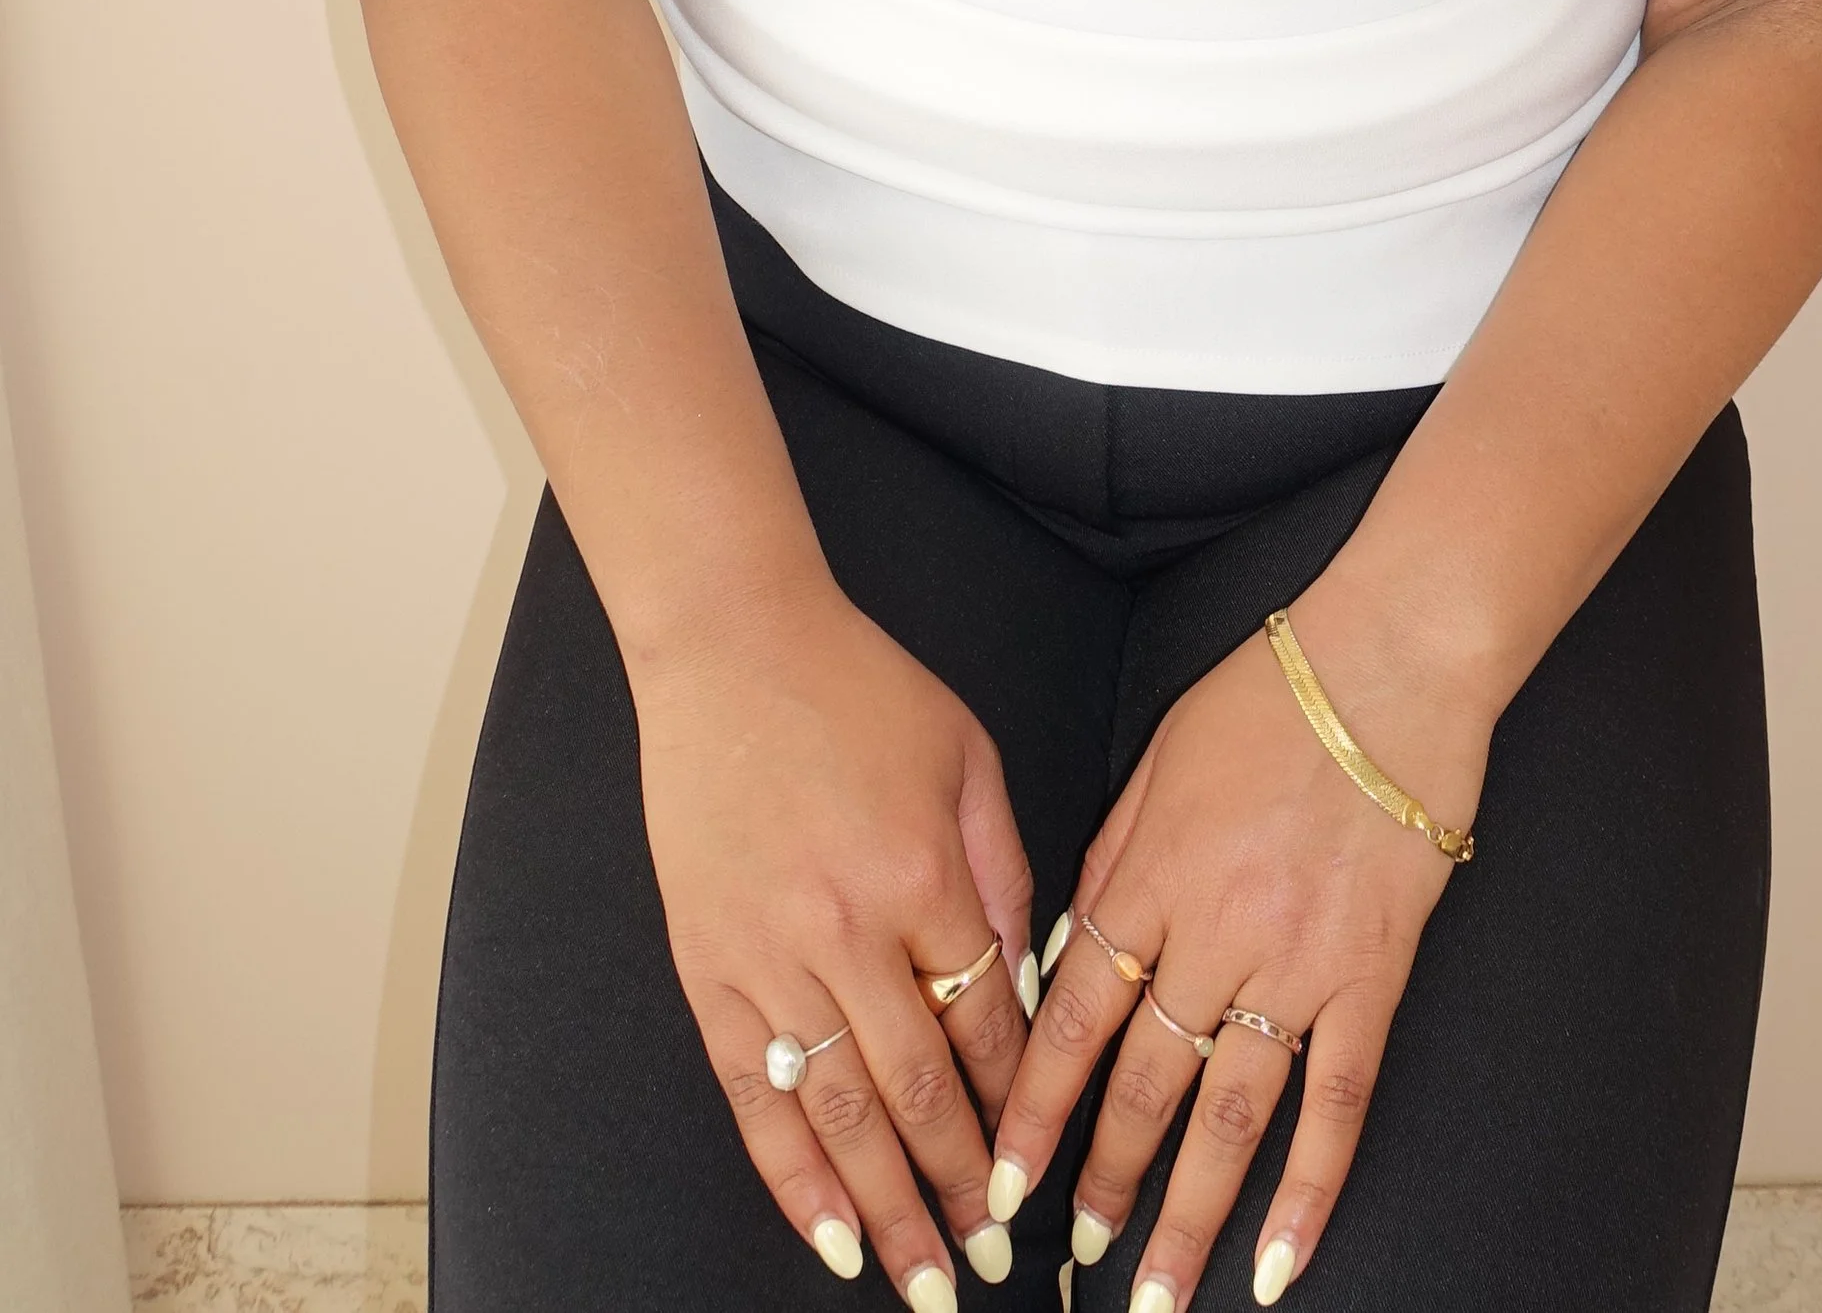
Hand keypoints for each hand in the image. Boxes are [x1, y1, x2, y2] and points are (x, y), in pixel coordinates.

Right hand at [632, 574, 1036, 1297]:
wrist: (731, 644)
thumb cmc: (860, 687)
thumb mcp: (968, 757)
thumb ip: (1005, 871)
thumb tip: (1024, 984)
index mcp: (924, 875)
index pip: (986, 1026)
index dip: (1018, 1107)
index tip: (1044, 1168)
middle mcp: (847, 930)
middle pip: (917, 1093)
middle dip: (961, 1189)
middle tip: (991, 1266)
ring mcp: (768, 955)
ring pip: (838, 1114)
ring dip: (884, 1210)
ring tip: (921, 1283)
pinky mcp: (707, 966)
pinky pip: (755, 1094)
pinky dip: (790, 1174)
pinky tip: (825, 1235)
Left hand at [988, 582, 1487, 1305]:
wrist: (1391, 665)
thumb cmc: (1265, 699)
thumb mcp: (1156, 763)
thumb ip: (1107, 868)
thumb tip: (1061, 966)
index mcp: (1150, 875)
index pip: (1071, 1017)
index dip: (1032, 1109)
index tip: (1000, 1180)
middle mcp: (1215, 932)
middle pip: (1143, 1082)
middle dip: (1100, 1179)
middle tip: (1073, 1255)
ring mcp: (1299, 964)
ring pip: (1230, 1116)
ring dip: (1187, 1213)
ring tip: (1154, 1293)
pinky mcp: (1372, 978)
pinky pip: (1338, 1103)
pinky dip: (1310, 1191)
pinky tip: (1279, 1262)